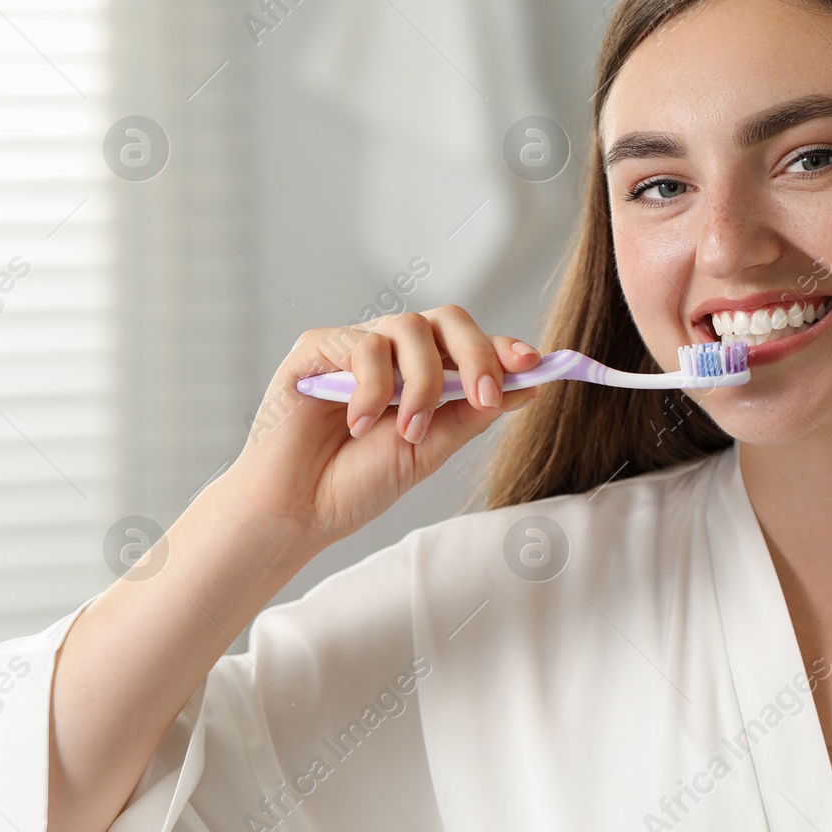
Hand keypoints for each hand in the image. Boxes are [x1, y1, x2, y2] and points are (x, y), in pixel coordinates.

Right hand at [215, 306, 541, 552]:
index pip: (471, 344)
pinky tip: (357, 424)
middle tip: (486, 398)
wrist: (297, 512)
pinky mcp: (317, 349)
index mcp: (425, 373)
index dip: (504, 348)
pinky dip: (371, 388)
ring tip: (406, 431)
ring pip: (409, 328)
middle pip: (448, 319)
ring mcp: (355, 346)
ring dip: (421, 383)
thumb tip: (530, 386)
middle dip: (477, 355)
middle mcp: (394, 353)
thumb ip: (471, 414)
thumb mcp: (429, 449)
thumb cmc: (356, 483)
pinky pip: (362, 345)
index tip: (535, 364)